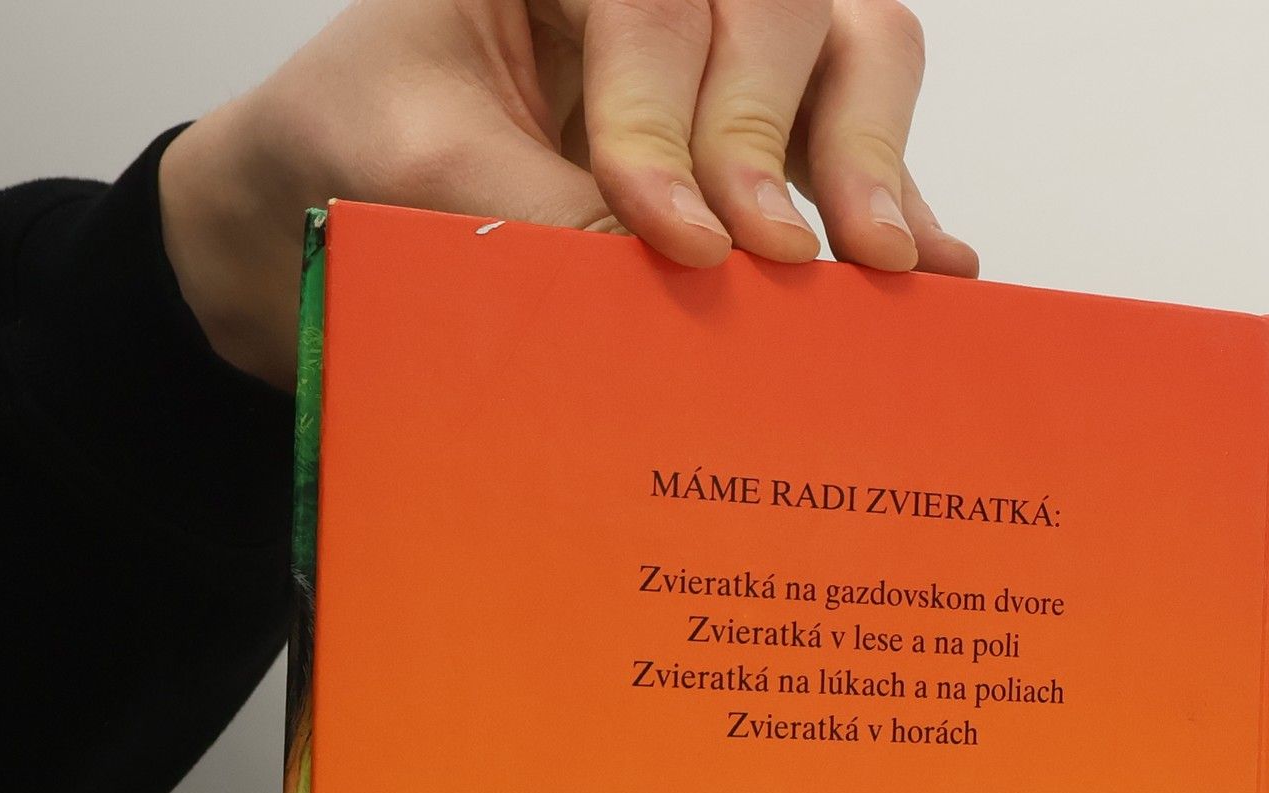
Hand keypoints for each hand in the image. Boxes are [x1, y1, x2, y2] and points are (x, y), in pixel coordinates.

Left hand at [159, 0, 976, 388]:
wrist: (338, 195)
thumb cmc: (366, 147)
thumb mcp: (425, 170)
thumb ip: (544, 212)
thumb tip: (676, 287)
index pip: (654, 2)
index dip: (669, 119)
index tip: (669, 238)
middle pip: (781, 6)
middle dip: (771, 135)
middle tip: (765, 255)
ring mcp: (735, 52)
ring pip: (856, 46)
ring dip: (867, 154)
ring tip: (877, 265)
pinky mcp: (774, 136)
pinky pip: (867, 139)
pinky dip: (901, 200)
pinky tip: (930, 274)